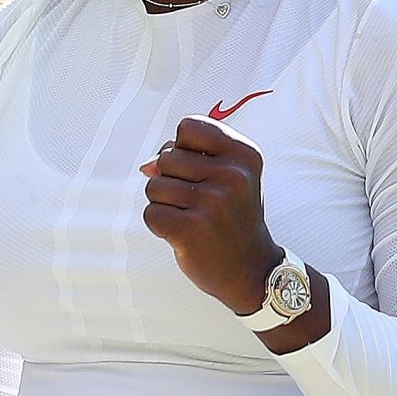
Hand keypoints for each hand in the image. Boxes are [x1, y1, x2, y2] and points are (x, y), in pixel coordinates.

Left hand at [140, 115, 284, 314]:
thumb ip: (186, 157)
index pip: (188, 127)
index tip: (199, 169)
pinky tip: (182, 234)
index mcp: (244, 154)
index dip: (182, 147)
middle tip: (197, 202)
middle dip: (170, 178)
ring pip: (154, 185)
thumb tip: (147, 166)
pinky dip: (159, 225)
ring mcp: (213, 203)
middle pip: (166, 156)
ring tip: (191, 217)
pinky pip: (151, 213)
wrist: (250, 268)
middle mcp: (233, 176)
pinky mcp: (192, 230)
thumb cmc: (231, 215)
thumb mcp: (226, 175)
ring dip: (164, 203)